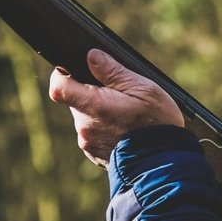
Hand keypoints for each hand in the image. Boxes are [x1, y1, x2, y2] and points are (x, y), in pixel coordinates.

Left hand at [49, 48, 183, 165]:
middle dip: (92, 94)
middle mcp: (85, 126)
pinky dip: (105, 130)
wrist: (163, 164)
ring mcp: (88, 143)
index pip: (58, 87)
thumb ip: (113, 71)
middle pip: (76, 101)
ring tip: (126, 116)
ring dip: (100, 113)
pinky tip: (125, 131)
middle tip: (118, 96)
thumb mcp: (142, 88)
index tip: (74, 70)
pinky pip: (94, 135)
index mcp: (93, 106)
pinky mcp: (94, 155)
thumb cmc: (157, 124)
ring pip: (86, 119)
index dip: (62, 75)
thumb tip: (91, 56)